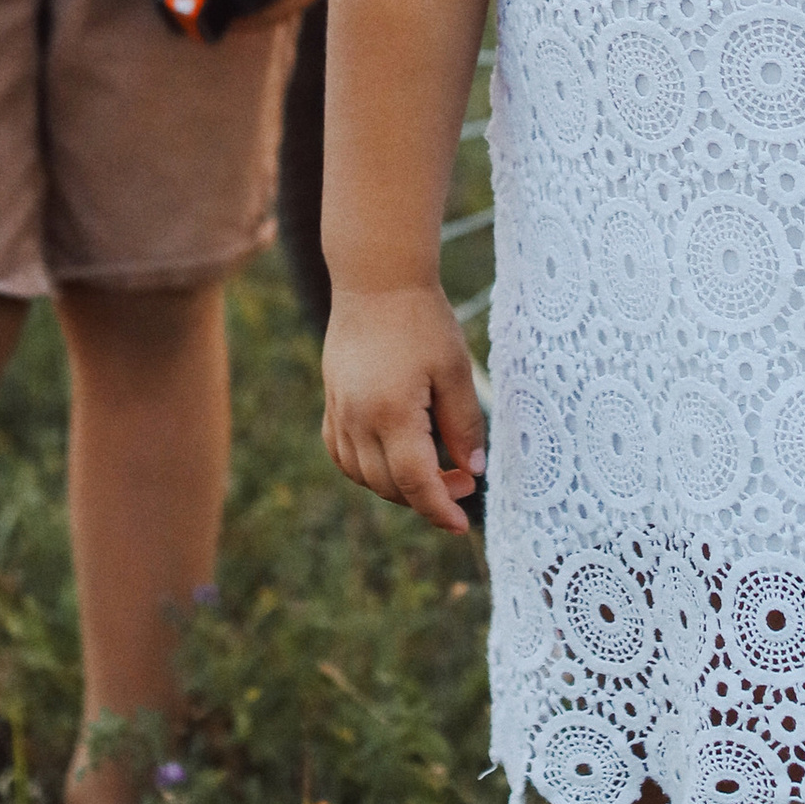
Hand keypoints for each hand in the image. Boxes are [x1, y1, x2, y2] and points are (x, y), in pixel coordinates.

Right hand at [322, 280, 485, 534]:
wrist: (376, 279)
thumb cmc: (422, 319)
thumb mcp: (455, 369)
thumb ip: (464, 424)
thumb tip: (473, 470)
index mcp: (392, 414)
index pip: (416, 484)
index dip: (441, 510)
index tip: (463, 525)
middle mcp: (357, 420)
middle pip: (389, 486)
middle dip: (428, 496)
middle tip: (464, 481)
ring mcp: (339, 412)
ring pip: (363, 475)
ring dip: (397, 486)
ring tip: (434, 468)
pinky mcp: (331, 402)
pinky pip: (343, 454)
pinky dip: (366, 468)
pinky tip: (391, 458)